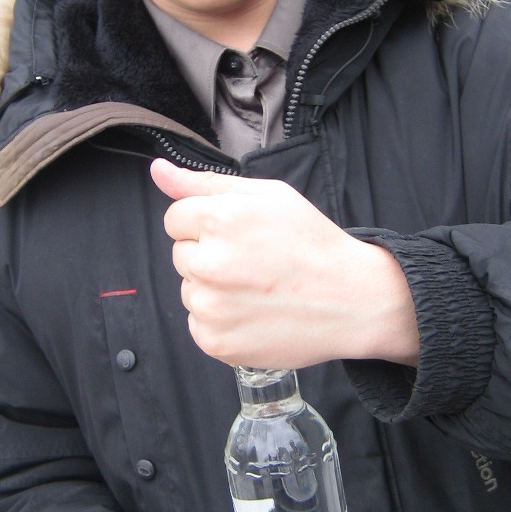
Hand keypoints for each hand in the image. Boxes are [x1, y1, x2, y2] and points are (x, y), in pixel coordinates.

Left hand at [150, 159, 417, 368]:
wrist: (352, 300)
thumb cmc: (312, 243)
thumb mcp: (268, 195)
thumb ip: (205, 182)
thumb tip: (158, 171)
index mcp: (219, 219)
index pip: (175, 218)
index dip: (207, 223)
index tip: (238, 234)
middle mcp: (208, 263)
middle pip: (180, 254)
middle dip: (208, 254)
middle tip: (253, 262)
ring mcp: (210, 307)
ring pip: (189, 290)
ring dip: (213, 289)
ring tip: (257, 288)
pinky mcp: (214, 341)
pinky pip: (198, 323)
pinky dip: (220, 320)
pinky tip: (254, 313)